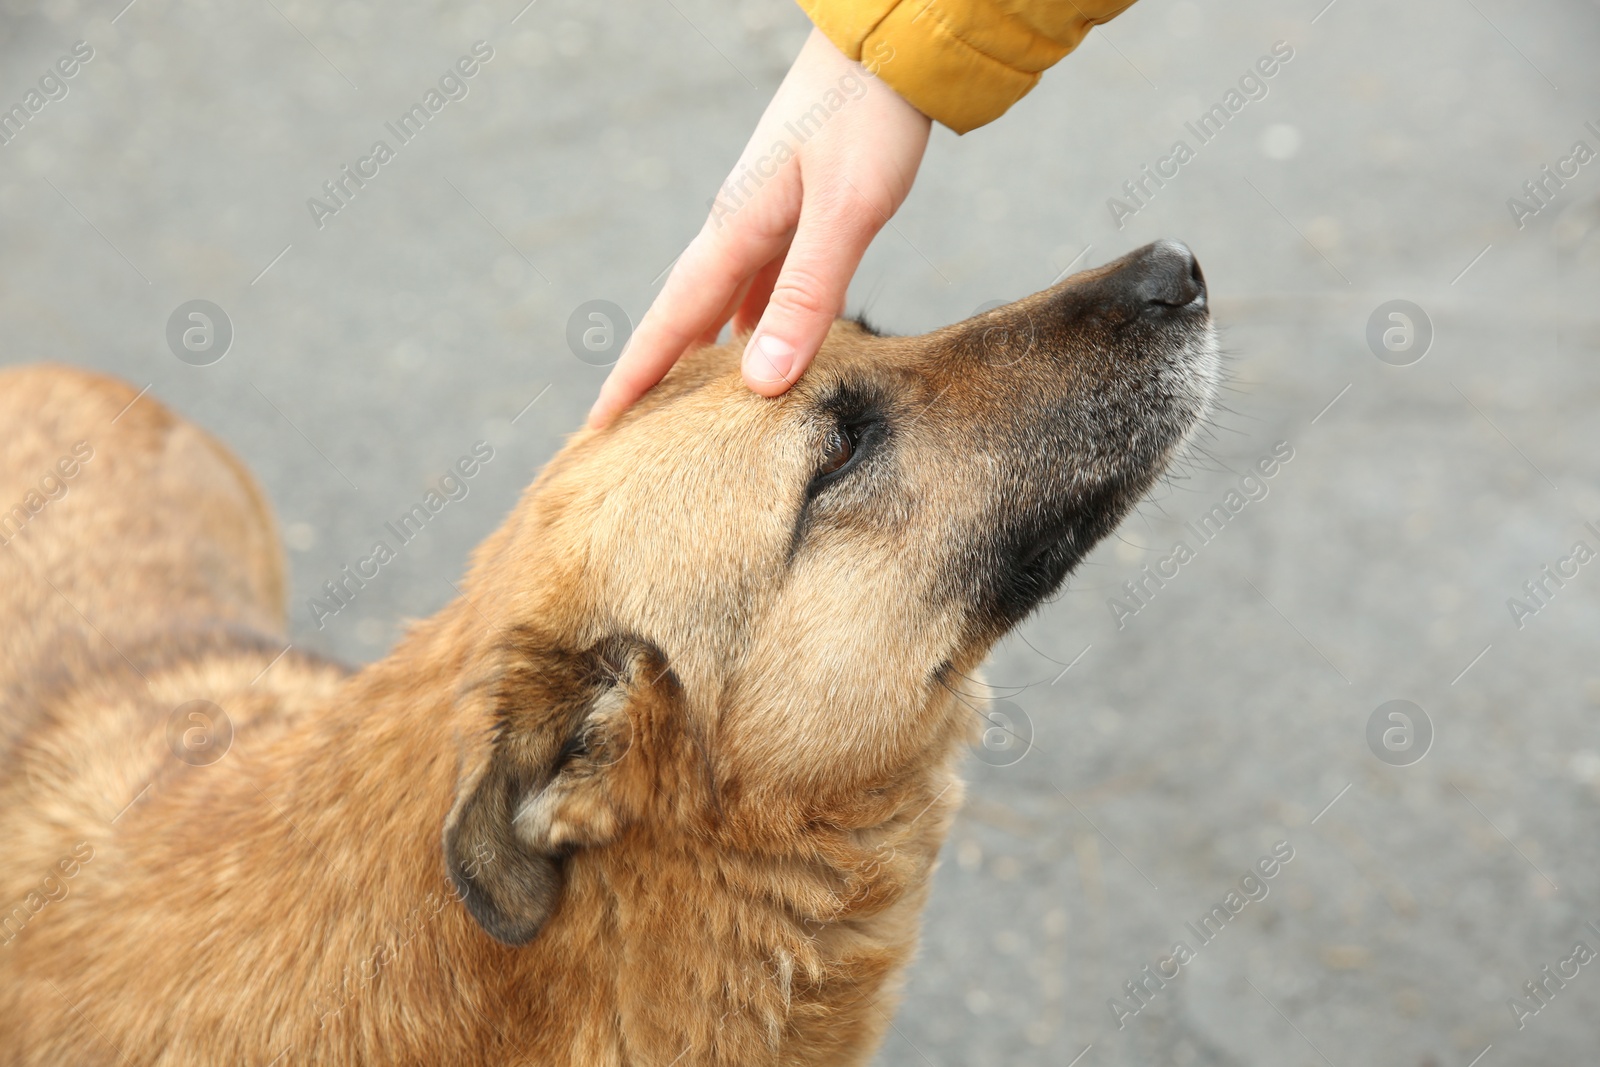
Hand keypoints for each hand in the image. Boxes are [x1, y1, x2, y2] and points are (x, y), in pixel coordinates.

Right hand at [587, 28, 930, 427]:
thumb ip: (806, 297)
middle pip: (685, 313)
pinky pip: (758, 281)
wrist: (887, 42)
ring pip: (721, 299)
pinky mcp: (796, 205)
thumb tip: (760, 382)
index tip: (598, 427)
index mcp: (737, 228)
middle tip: (628, 430)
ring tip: (688, 403)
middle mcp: (739, 223)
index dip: (636, 376)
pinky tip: (762, 344)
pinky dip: (749, 321)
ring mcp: (765, 213)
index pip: (672, 320)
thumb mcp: (845, 214)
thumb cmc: (869, 118)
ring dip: (701, 349)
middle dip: (655, 371)